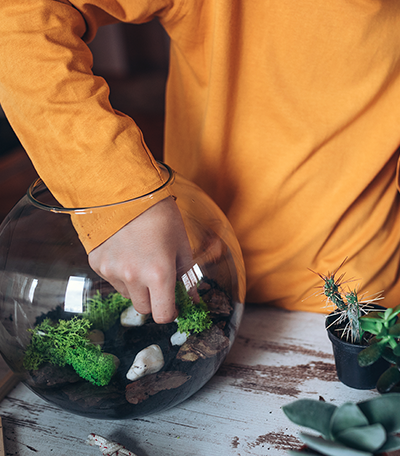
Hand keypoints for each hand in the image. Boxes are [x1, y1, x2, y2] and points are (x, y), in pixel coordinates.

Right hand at [88, 197, 192, 323]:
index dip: (170, 313)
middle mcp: (132, 277)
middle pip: (144, 309)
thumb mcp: (182, 245)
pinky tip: (126, 252)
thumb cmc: (161, 215)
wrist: (127, 191)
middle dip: (154, 300)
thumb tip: (192, 299)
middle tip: (158, 281)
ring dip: (136, 286)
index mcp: (158, 274)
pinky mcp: (97, 263)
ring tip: (141, 259)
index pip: (162, 315)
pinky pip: (112, 279)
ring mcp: (111, 271)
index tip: (173, 306)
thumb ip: (187, 277)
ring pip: (127, 294)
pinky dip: (120, 273)